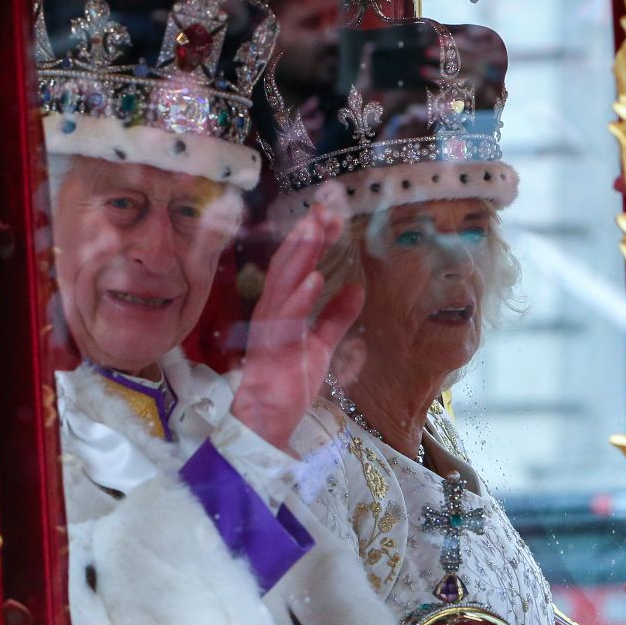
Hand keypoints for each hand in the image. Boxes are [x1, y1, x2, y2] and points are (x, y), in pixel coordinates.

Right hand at [229, 194, 363, 452]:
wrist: (268, 418)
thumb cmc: (289, 381)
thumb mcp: (321, 344)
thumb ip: (336, 317)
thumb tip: (357, 289)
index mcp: (283, 306)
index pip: (298, 264)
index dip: (313, 238)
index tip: (331, 214)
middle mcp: (273, 309)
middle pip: (288, 264)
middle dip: (306, 235)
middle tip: (324, 207)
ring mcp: (270, 326)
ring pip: (284, 282)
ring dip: (300, 254)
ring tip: (315, 228)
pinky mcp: (273, 347)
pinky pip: (286, 318)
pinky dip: (300, 297)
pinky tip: (315, 278)